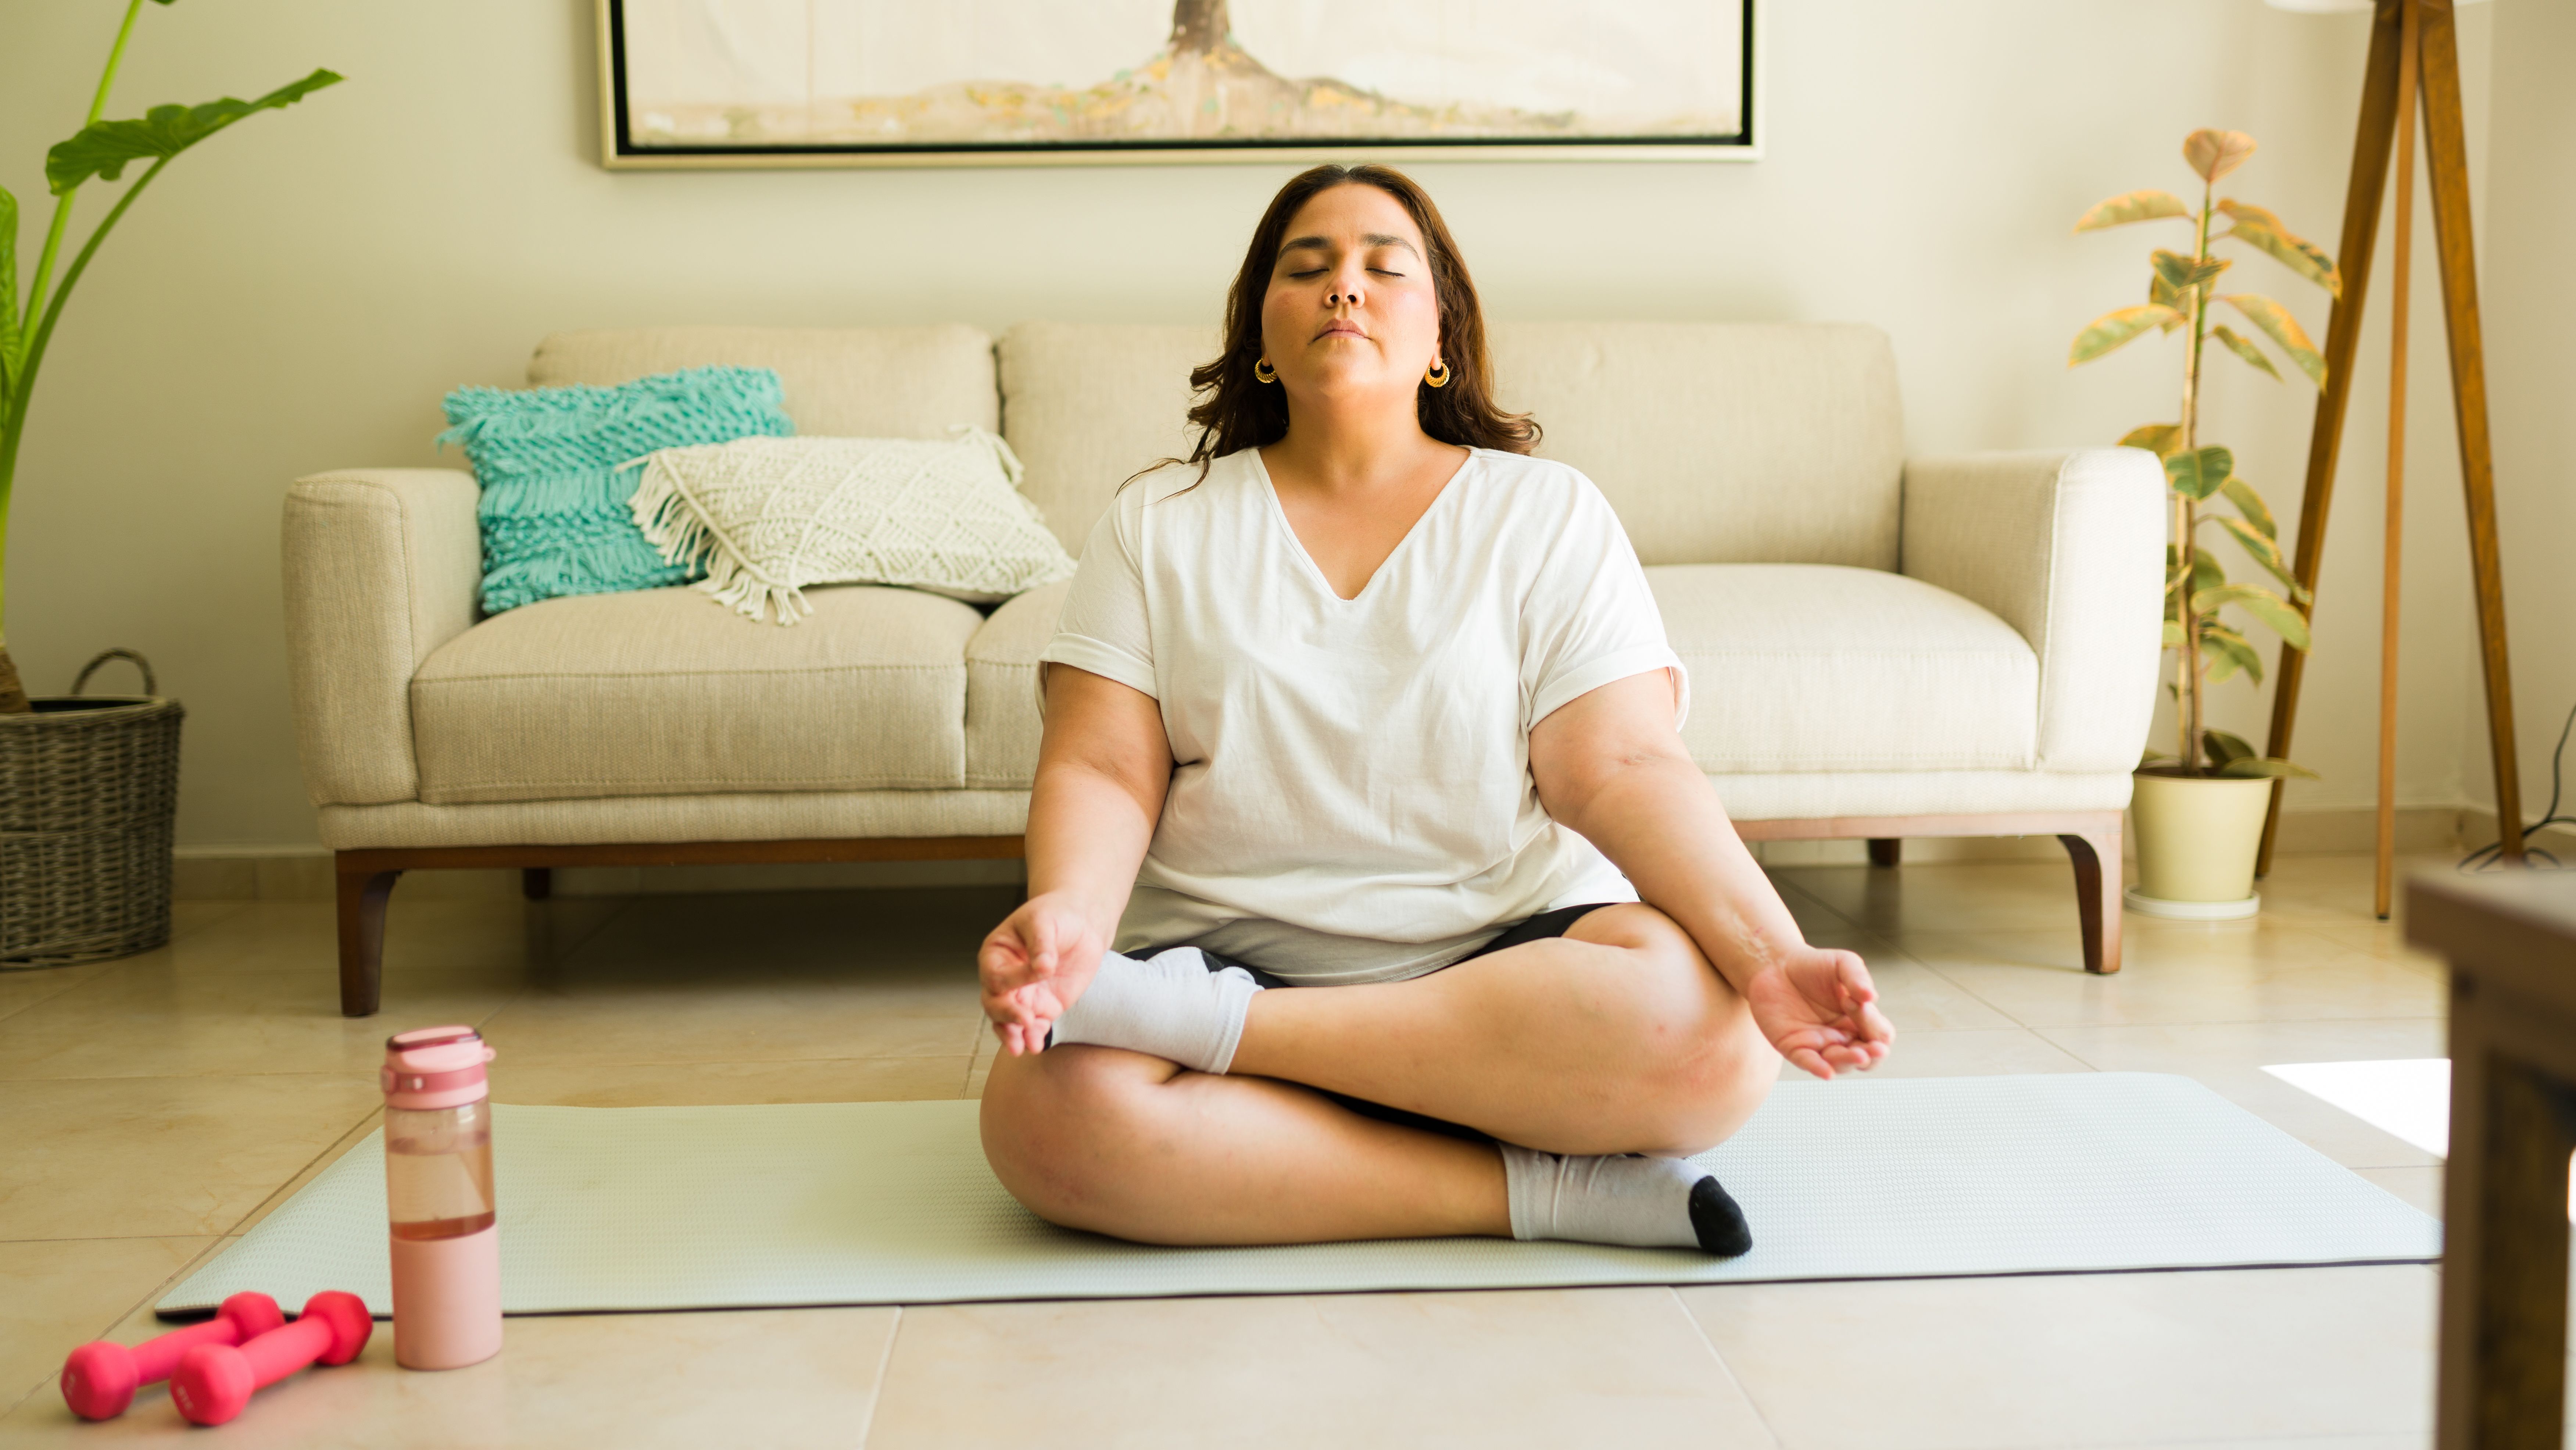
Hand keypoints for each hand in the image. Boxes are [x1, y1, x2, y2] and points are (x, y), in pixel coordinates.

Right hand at [978, 893, 1109, 1056]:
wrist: (1081, 926)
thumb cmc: (1055, 916)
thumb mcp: (1045, 921)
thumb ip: (1041, 945)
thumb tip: (1042, 968)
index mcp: (995, 955)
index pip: (996, 975)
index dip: (1013, 979)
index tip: (1039, 973)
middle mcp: (1005, 979)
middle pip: (994, 1003)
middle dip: (1006, 1015)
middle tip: (1024, 1021)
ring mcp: (1022, 995)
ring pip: (1008, 1022)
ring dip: (1012, 1035)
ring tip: (1020, 1048)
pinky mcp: (1042, 1007)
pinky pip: (1033, 1028)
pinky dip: (1033, 1038)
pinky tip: (1037, 1046)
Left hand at [1741, 944, 1893, 1078]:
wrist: (1776, 965)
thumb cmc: (1813, 966)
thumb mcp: (1841, 963)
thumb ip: (1858, 977)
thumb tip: (1872, 997)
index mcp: (1859, 1021)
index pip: (1879, 1035)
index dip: (1874, 1024)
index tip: (1856, 1001)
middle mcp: (1842, 1037)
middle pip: (1866, 1059)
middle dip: (1872, 1056)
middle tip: (1874, 1049)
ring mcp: (1819, 1045)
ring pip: (1840, 1064)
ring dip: (1848, 1061)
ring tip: (1856, 1054)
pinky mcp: (1794, 1047)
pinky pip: (1809, 1063)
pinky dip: (1819, 1069)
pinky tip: (1827, 1072)